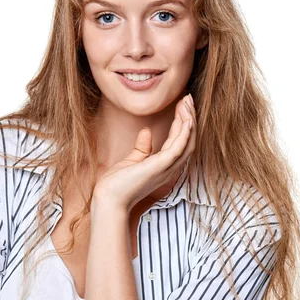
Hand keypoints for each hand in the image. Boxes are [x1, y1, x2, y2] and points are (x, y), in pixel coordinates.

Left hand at [92, 94, 195, 211]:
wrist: (108, 200)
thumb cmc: (117, 185)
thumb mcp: (132, 160)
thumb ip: (142, 147)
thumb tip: (147, 131)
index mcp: (164, 166)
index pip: (179, 141)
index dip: (183, 122)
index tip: (182, 105)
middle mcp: (170, 168)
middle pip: (188, 140)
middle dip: (190, 118)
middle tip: (189, 99)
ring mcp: (167, 168)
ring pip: (187, 142)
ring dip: (189, 121)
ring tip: (188, 102)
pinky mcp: (160, 167)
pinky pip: (179, 148)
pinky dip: (185, 133)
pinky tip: (187, 119)